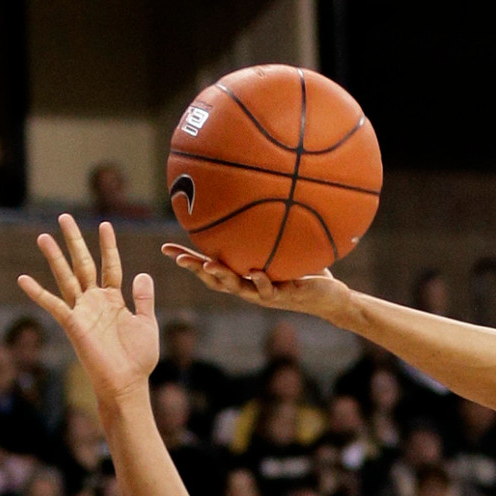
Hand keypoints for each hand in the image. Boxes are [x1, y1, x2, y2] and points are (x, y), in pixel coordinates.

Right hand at [18, 219, 159, 409]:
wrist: (128, 384)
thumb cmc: (139, 359)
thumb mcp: (147, 325)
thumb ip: (144, 299)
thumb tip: (143, 274)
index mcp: (114, 299)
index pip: (110, 266)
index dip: (108, 246)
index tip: (105, 224)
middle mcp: (95, 301)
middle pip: (83, 264)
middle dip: (74, 241)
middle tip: (64, 217)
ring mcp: (83, 312)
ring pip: (66, 278)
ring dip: (55, 258)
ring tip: (43, 236)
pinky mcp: (73, 325)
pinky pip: (54, 305)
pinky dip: (38, 293)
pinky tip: (23, 279)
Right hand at [161, 245, 354, 324]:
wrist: (329, 298)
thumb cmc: (303, 271)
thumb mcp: (280, 246)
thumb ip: (264, 230)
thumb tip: (251, 198)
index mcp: (244, 277)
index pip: (210, 267)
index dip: (188, 259)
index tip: (165, 249)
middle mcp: (251, 288)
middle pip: (216, 280)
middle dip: (196, 269)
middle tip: (178, 259)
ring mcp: (267, 294)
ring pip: (239, 288)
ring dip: (222, 277)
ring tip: (208, 266)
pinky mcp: (287, 296)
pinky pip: (272, 289)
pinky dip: (263, 282)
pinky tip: (255, 272)